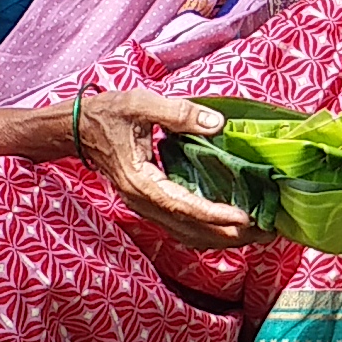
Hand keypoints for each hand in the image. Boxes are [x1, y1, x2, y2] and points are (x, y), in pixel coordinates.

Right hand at [73, 86, 267, 250]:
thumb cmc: (106, 114)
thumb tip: (218, 124)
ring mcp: (145, 206)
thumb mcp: (141, 104)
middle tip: (264, 231)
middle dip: (228, 234)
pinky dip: (207, 230)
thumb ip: (178, 114)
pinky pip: (181, 226)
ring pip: (186, 234)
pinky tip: (228, 227)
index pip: (182, 206)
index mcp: (140, 182)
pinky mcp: (150, 204)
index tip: (243, 218)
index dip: (213, 214)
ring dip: (221, 238)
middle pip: (189, 230)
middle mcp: (143, 202)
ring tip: (255, 234)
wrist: (76, 129)